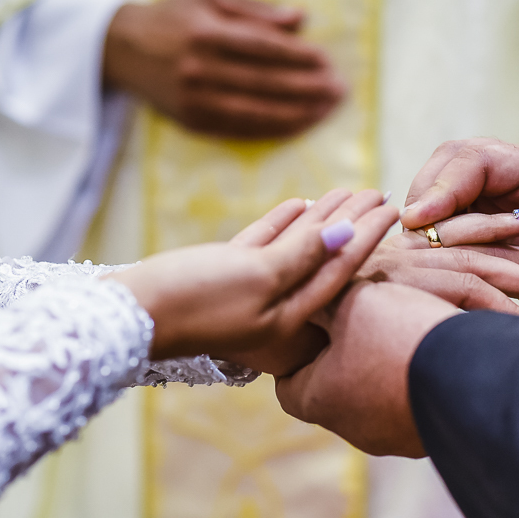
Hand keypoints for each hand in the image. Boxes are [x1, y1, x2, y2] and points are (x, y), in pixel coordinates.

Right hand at [102, 0, 344, 138]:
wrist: (123, 48)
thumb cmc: (176, 17)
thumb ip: (256, 9)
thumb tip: (300, 19)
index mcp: (206, 34)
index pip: (264, 49)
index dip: (299, 57)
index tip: (327, 62)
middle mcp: (199, 69)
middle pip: (265, 83)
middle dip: (308, 89)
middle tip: (338, 91)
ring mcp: (195, 100)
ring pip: (257, 112)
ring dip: (298, 114)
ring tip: (326, 111)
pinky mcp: (193, 123)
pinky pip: (242, 130)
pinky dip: (274, 129)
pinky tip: (299, 125)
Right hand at [108, 189, 395, 369]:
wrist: (127, 314)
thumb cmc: (195, 300)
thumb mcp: (258, 277)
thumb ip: (304, 255)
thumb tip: (349, 233)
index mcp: (291, 326)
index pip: (340, 272)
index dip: (367, 237)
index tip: (391, 207)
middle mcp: (277, 315)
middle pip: (323, 263)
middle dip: (351, 226)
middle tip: (380, 191)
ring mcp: (249, 297)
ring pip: (295, 253)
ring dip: (322, 221)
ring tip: (347, 191)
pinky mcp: (222, 280)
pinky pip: (264, 249)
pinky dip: (283, 227)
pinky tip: (301, 204)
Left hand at [276, 281, 459, 457]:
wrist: (474, 376)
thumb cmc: (400, 337)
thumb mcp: (355, 300)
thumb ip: (328, 296)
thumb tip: (313, 292)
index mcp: (318, 399)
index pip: (286, 381)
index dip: (297, 350)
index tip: (312, 325)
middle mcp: (351, 428)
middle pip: (333, 388)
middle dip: (345, 355)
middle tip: (360, 324)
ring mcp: (392, 440)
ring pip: (376, 398)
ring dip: (384, 369)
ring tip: (402, 336)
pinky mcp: (428, 438)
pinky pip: (412, 404)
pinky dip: (415, 380)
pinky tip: (430, 355)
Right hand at [400, 139, 518, 322]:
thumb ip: (497, 252)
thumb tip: (440, 246)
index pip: (477, 159)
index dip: (441, 188)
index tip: (416, 220)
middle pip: (454, 158)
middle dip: (426, 193)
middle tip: (409, 232)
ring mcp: (507, 182)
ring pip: (446, 175)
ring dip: (426, 206)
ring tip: (413, 241)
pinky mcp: (494, 202)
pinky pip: (453, 199)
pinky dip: (435, 219)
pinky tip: (426, 244)